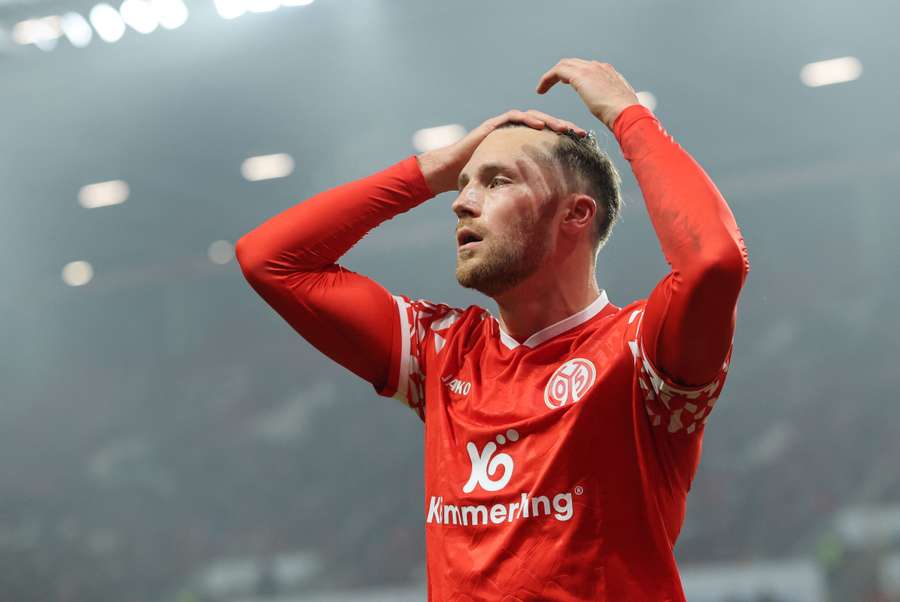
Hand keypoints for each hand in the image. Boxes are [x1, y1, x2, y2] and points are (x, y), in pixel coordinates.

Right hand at [417, 109, 586, 194]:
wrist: (449, 171)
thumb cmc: (476, 181)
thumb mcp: (504, 187)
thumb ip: (520, 191)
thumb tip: (543, 210)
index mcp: (520, 146)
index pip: (547, 139)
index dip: (565, 141)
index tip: (583, 147)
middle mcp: (514, 133)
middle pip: (545, 125)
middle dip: (564, 128)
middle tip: (582, 134)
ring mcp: (504, 127)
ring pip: (533, 118)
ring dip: (550, 121)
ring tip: (565, 128)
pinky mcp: (493, 125)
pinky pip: (513, 117)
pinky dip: (527, 120)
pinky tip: (540, 126)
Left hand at [536, 59, 640, 130]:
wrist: (627, 113)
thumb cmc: (624, 116)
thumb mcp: (618, 106)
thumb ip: (611, 102)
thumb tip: (610, 109)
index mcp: (609, 72)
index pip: (587, 68)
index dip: (574, 74)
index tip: (566, 83)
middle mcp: (598, 67)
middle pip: (573, 63)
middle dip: (560, 73)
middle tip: (549, 85)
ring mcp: (590, 69)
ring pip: (564, 65)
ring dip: (551, 76)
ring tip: (542, 89)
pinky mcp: (580, 76)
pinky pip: (557, 71)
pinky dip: (547, 79)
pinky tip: (541, 91)